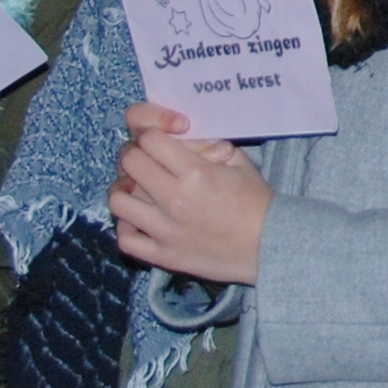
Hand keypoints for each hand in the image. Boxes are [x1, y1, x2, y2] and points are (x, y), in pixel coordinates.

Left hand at [112, 102, 269, 283]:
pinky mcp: (163, 255)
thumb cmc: (257, 201)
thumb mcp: (238, 161)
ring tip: (136, 187)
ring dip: (123, 188)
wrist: (271, 246)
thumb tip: (175, 136)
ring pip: (117, 200)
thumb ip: (205, 144)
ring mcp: (165, 230)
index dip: (151, 132)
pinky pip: (125, 238)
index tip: (159, 137)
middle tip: (144, 158)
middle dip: (134, 153)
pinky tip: (139, 218)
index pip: (149, 139)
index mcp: (195, 173)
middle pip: (129, 162)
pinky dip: (126, 225)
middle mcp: (175, 200)